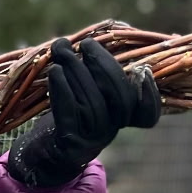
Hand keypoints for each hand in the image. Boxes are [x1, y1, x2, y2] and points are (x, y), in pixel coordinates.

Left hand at [6, 37, 160, 190]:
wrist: (41, 153)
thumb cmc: (66, 115)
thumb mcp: (85, 94)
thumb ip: (95, 74)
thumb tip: (92, 39)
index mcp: (121, 119)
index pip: (147, 114)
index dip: (150, 96)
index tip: (142, 71)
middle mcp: (111, 130)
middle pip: (120, 100)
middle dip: (104, 65)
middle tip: (86, 43)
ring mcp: (91, 139)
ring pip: (93, 103)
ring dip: (76, 71)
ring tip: (61, 50)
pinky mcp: (69, 144)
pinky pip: (69, 114)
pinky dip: (63, 89)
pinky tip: (55, 70)